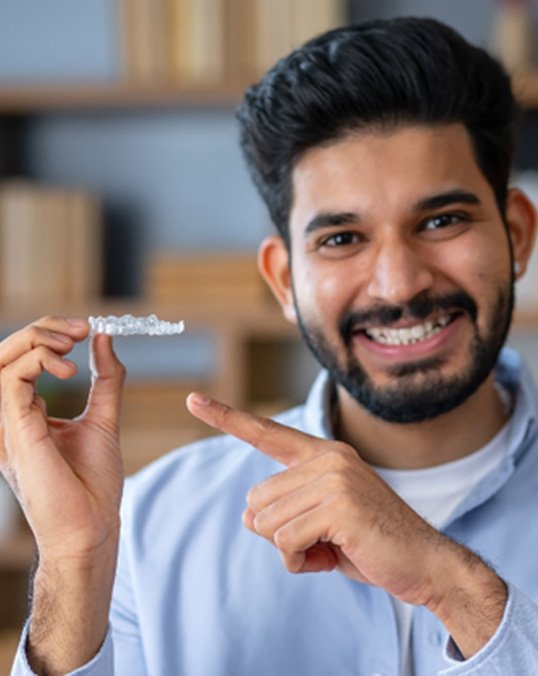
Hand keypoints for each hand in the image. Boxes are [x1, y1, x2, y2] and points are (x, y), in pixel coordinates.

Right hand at [0, 316, 126, 672]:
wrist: (92, 526)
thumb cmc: (94, 483)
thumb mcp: (104, 418)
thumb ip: (105, 380)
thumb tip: (104, 339)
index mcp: (28, 414)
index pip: (23, 359)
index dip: (49, 335)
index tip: (87, 329)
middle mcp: (12, 417)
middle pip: (6, 355)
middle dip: (41, 330)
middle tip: (79, 328)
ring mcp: (9, 426)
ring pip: (0, 362)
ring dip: (36, 341)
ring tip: (72, 342)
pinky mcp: (15, 432)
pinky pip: (9, 381)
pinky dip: (37, 362)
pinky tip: (68, 368)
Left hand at [187, 393, 506, 656]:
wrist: (424, 563)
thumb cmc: (368, 542)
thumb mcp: (318, 523)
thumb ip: (281, 511)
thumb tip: (248, 515)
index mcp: (323, 454)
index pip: (266, 433)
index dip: (226, 417)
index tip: (193, 400)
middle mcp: (328, 458)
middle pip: (257, 499)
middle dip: (278, 531)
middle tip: (320, 540)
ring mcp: (334, 478)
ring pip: (267, 522)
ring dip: (290, 548)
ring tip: (330, 548)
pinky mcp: (338, 505)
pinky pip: (285, 541)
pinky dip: (300, 560)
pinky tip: (331, 558)